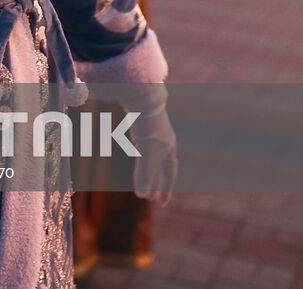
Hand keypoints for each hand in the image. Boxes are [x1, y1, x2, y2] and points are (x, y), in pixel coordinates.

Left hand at [125, 88, 176, 206]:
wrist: (141, 97)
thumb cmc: (147, 127)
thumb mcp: (147, 153)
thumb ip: (145, 174)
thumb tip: (142, 196)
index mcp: (169, 148)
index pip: (169, 174)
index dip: (165, 189)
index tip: (160, 203)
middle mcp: (164, 141)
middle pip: (160, 167)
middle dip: (155, 183)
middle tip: (149, 198)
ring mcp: (153, 131)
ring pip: (150, 155)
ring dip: (145, 170)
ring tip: (140, 180)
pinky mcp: (140, 123)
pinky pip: (141, 142)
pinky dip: (138, 153)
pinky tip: (133, 154)